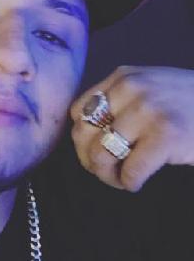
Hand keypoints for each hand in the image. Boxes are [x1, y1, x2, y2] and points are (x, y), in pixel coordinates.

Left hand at [70, 66, 193, 191]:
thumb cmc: (189, 106)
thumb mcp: (148, 91)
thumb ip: (117, 104)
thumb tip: (83, 138)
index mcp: (123, 76)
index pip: (78, 112)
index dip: (82, 138)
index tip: (95, 151)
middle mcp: (132, 87)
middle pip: (83, 134)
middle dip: (89, 160)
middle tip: (107, 170)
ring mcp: (149, 109)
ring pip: (99, 154)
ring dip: (107, 175)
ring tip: (121, 178)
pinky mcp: (167, 134)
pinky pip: (128, 172)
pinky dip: (128, 183)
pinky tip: (138, 181)